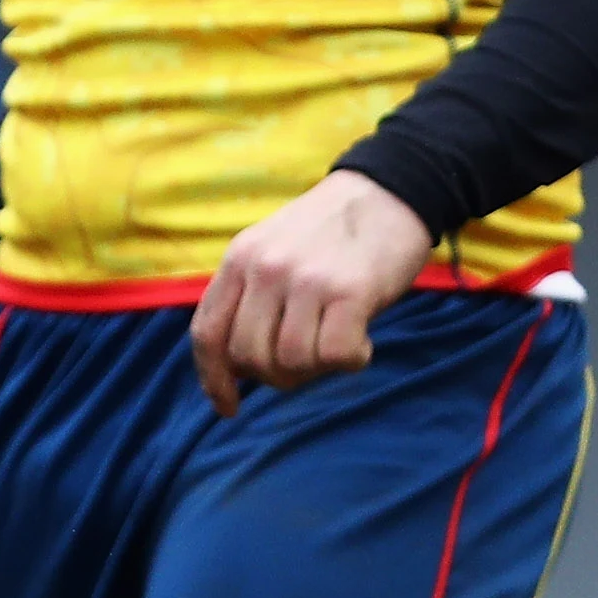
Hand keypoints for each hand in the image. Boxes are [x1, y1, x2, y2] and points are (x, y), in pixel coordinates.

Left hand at [189, 171, 435, 414]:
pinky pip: (336, 356)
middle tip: (309, 360)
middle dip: (277, 376)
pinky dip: (352, 360)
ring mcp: (305, 279)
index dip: (213, 379)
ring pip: (291, 362)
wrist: (390, 190)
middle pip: (248, 357)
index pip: (207, 333)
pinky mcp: (349, 291)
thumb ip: (252, 297)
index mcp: (239, 259)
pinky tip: (363, 340)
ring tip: (337, 342)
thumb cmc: (333, 232)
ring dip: (317, 369)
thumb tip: (239, 369)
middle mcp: (265, 268)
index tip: (228, 407)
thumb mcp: (274, 250)